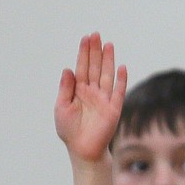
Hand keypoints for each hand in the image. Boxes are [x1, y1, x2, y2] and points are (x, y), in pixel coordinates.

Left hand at [55, 32, 127, 162]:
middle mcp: (92, 92)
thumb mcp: (62, 107)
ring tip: (109, 45)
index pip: (82, 67)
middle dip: (95, 51)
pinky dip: (121, 80)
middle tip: (96, 35)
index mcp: (79, 90)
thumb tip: (68, 69)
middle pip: (95, 67)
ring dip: (108, 60)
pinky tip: (122, 67)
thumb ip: (66, 88)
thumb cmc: (69, 130)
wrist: (82, 149)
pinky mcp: (114, 109)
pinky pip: (118, 92)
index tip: (86, 38)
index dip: (84, 53)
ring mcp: (104, 99)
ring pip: (107, 75)